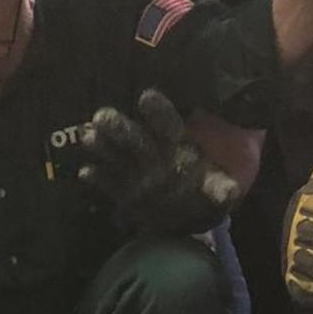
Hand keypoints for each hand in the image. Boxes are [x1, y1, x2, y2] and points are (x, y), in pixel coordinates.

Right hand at [79, 89, 240, 235]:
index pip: (165, 122)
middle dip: (119, 127)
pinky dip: (96, 177)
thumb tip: (228, 192)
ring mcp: (132, 168)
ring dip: (102, 145)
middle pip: (133, 135)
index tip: (145, 98)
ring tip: (88, 137)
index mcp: (174, 142)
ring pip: (115, 153)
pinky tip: (85, 173)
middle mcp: (150, 151)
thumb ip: (219, 187)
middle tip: (101, 116)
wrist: (190, 215)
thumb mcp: (219, 187)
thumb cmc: (207, 188)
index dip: (157, 111)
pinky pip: (107, 181)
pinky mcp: (121, 189)